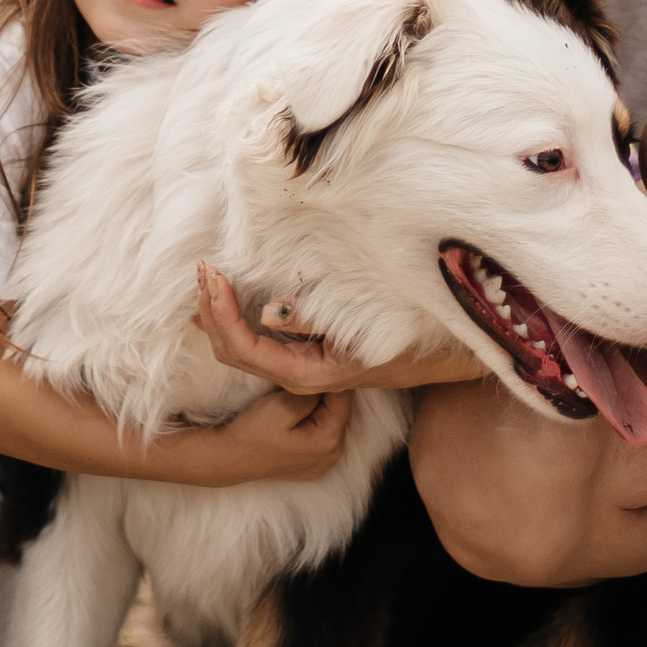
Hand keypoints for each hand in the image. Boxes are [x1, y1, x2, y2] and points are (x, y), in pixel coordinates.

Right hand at [164, 383, 355, 483]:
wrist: (229, 457)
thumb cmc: (252, 431)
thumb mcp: (283, 404)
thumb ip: (312, 390)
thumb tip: (328, 378)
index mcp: (329, 440)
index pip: (343, 396)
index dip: (332, 375)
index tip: (323, 356)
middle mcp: (332, 455)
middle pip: (338, 409)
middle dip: (326, 389)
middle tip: (310, 368)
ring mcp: (323, 462)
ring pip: (330, 420)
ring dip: (320, 403)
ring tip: (302, 388)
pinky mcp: (312, 464)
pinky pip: (321, 433)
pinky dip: (314, 419)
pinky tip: (299, 410)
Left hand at [193, 263, 484, 396]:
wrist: (446, 359)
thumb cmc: (412, 339)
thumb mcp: (366, 326)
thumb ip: (314, 319)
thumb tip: (266, 311)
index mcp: (310, 374)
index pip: (247, 347)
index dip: (222, 312)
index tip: (211, 275)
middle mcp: (300, 377)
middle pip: (236, 352)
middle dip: (212, 311)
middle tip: (200, 269)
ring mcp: (303, 371)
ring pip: (244, 351)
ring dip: (219, 315)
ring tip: (202, 282)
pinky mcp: (308, 359)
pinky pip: (259, 346)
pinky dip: (236, 322)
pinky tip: (222, 306)